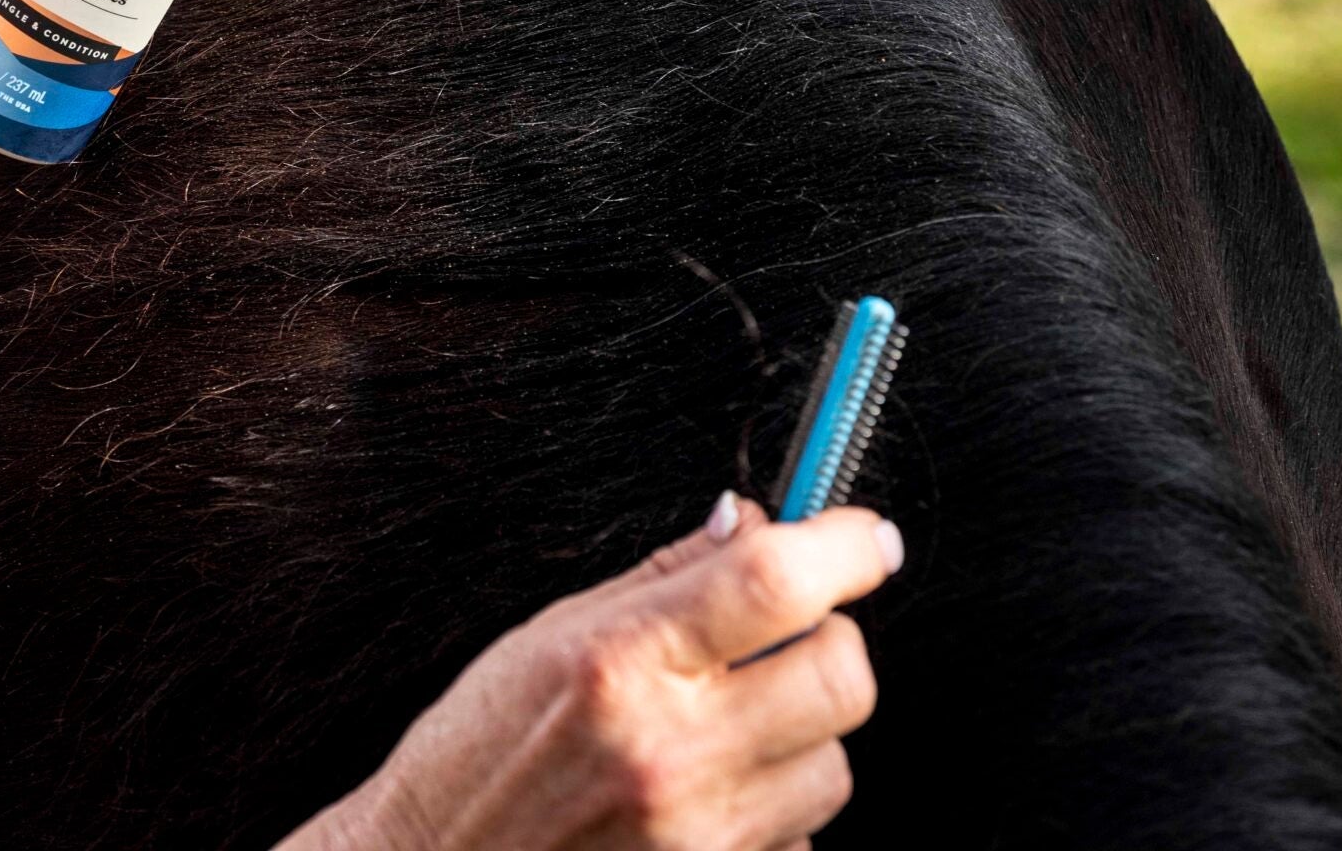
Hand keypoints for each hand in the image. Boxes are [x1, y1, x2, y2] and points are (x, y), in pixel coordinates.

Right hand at [287, 497, 901, 850]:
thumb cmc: (477, 756)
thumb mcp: (548, 635)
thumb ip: (663, 577)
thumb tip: (750, 522)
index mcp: (621, 662)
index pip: (773, 583)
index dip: (841, 545)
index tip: (865, 537)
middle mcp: (671, 750)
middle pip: (841, 675)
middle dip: (831, 640)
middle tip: (787, 632)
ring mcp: (702, 834)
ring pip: (834, 764)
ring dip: (802, 734)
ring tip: (723, 727)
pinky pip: (803, 837)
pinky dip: (776, 807)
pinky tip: (708, 790)